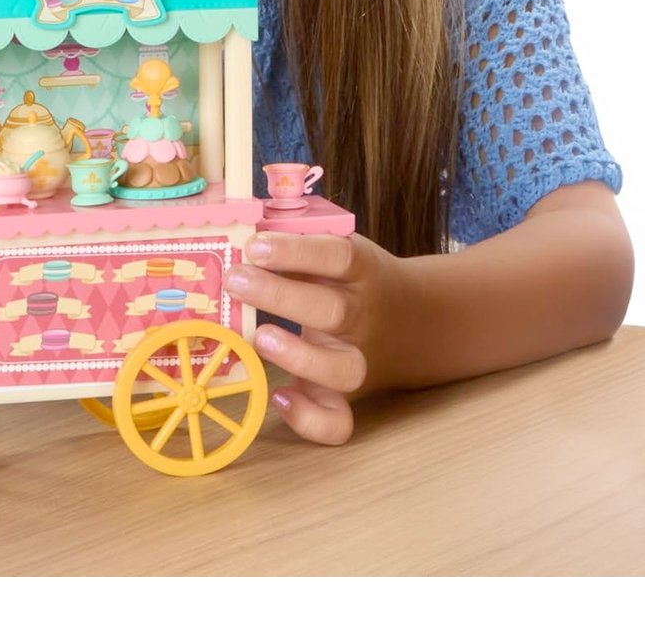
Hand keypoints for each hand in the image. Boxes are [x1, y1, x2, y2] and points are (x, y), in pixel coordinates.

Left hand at [224, 232, 396, 445]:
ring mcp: (358, 359)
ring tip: (259, 336)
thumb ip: (296, 240)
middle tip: (235, 281)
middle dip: (279, 296)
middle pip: (332, 310)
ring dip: (298, 356)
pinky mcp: (347, 397)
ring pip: (343, 370)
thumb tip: (233, 221)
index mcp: (362, 271)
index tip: (255, 246)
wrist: (411, 319)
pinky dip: (310, 419)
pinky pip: (339, 422)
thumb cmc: (350, 278)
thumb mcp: (336, 248)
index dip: (297, 251)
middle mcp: (363, 316)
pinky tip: (279, 397)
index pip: (337, 256)